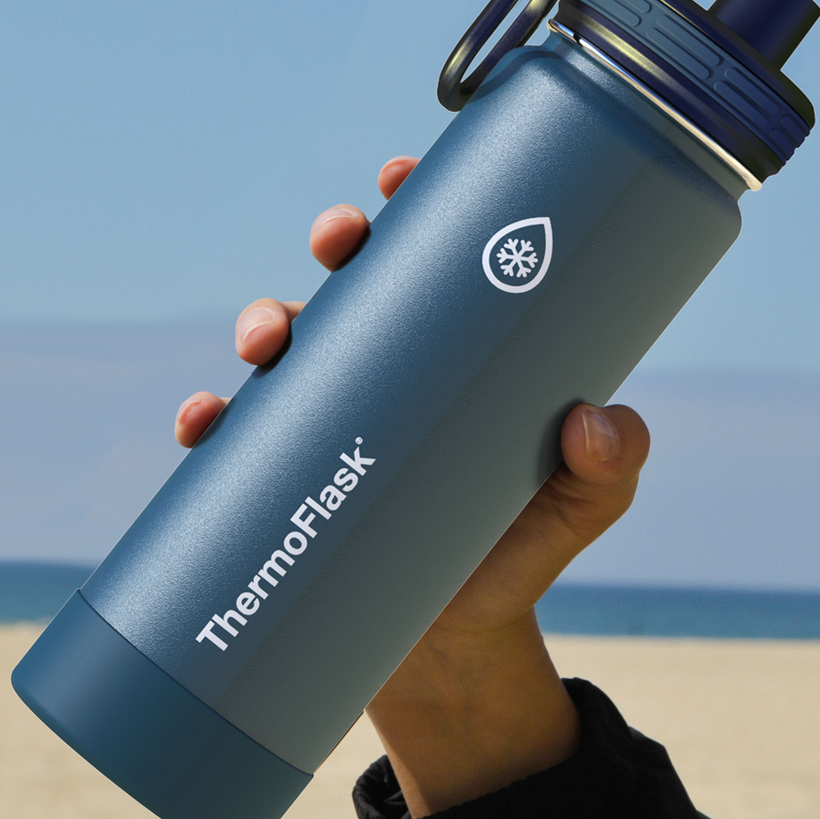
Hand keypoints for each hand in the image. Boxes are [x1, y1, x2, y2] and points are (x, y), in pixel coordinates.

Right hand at [176, 155, 653, 814]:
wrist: (460, 646)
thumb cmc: (525, 546)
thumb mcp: (587, 503)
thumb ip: (614, 464)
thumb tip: (596, 422)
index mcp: (460, 351)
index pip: (435, 257)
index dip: (413, 204)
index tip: (403, 172)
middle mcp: (389, 370)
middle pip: (352, 280)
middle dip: (338, 243)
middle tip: (341, 239)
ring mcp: (331, 421)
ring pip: (284, 344)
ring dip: (265, 321)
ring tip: (270, 339)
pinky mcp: (286, 483)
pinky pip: (232, 440)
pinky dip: (210, 423)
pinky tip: (205, 423)